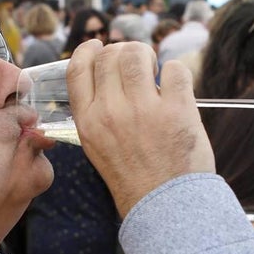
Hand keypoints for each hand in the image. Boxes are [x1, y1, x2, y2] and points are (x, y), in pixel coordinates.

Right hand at [67, 41, 213, 217]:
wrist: (164, 206)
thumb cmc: (134, 177)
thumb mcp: (97, 147)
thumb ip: (97, 113)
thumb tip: (108, 75)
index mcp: (88, 121)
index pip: (77, 69)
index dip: (88, 50)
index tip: (99, 47)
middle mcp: (111, 112)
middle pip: (110, 55)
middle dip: (124, 52)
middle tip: (138, 64)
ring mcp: (143, 110)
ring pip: (138, 54)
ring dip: (148, 56)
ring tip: (156, 71)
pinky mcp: (176, 111)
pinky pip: (175, 69)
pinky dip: (176, 72)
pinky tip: (176, 87)